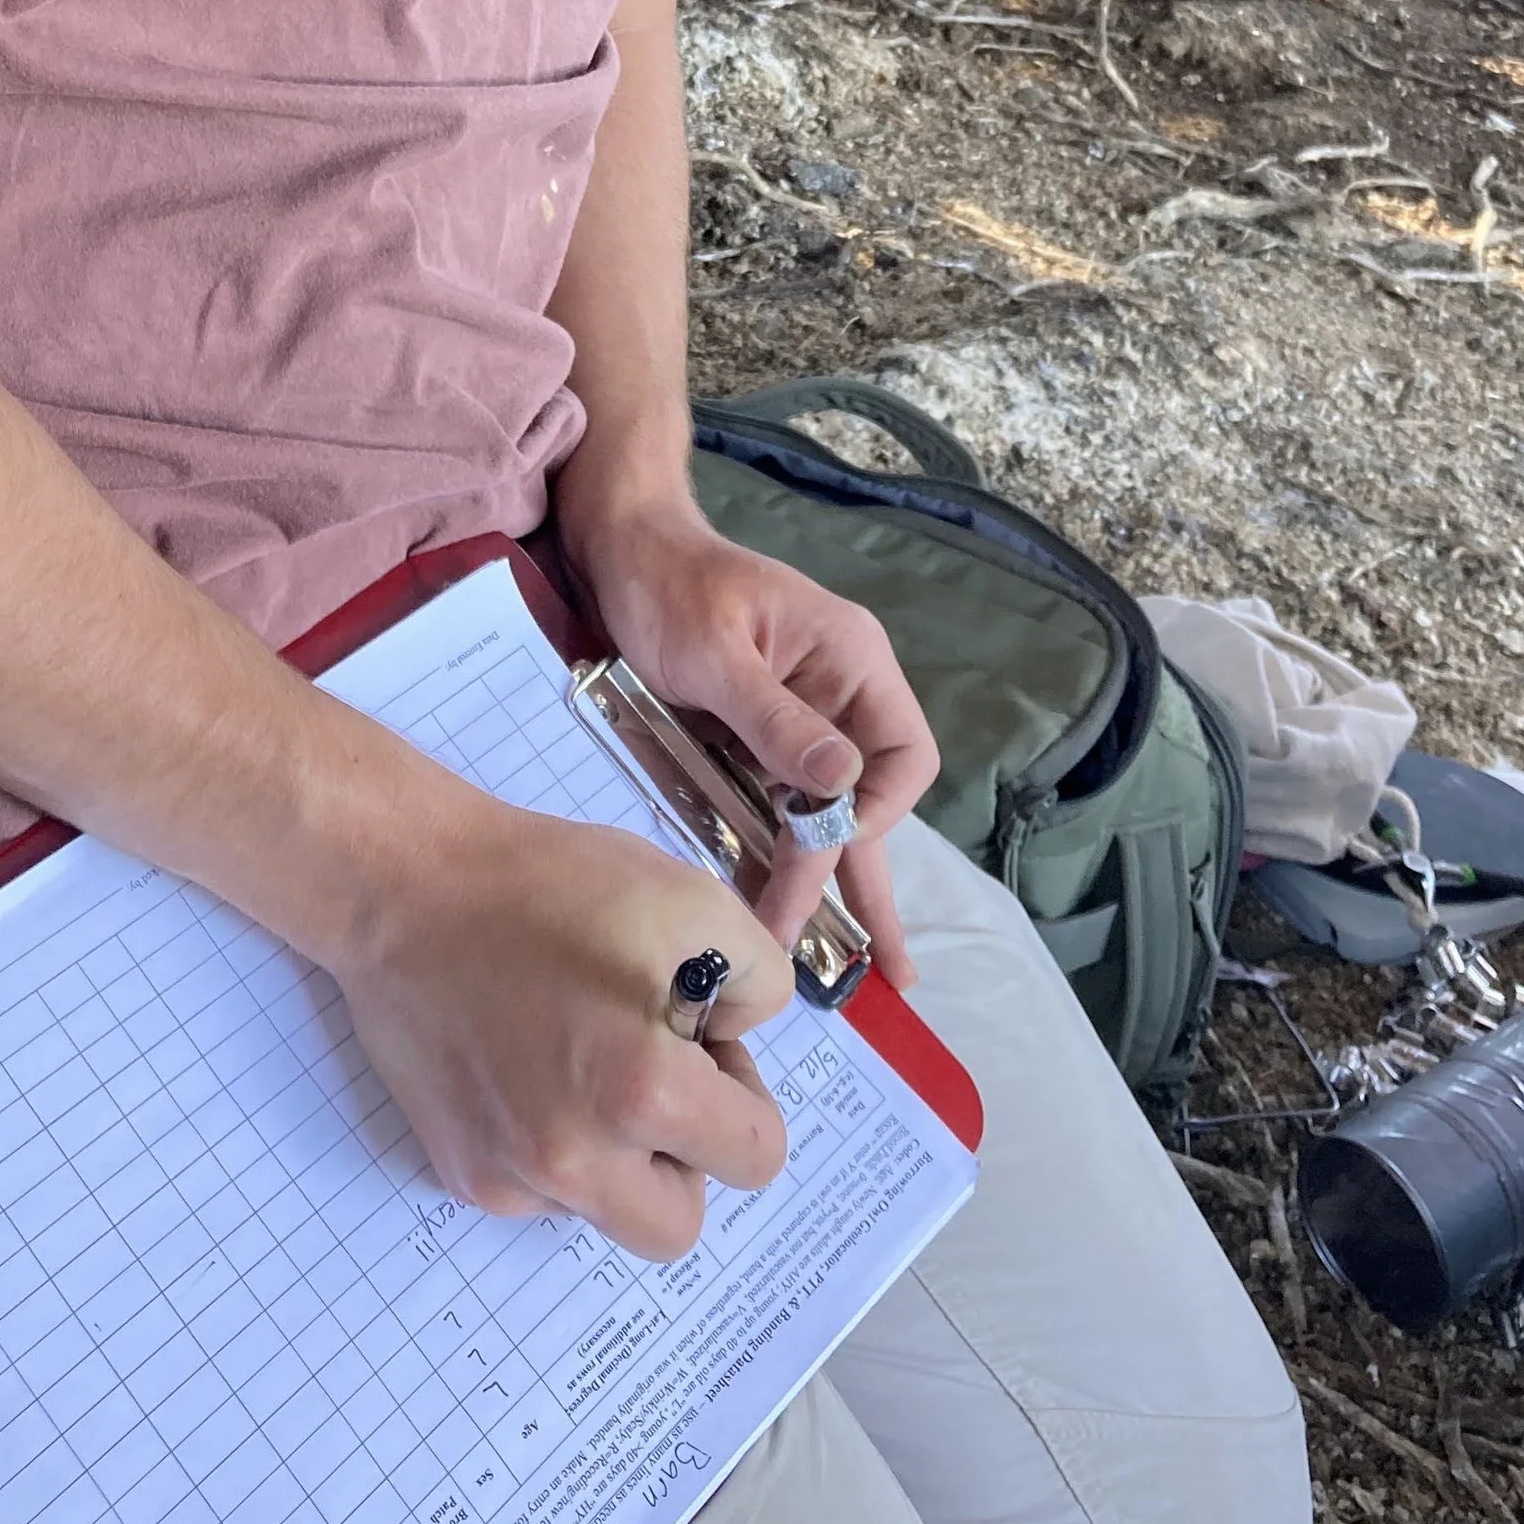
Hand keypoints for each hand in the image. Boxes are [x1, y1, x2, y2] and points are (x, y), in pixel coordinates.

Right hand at [328, 772, 789, 1262]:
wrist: (408, 888)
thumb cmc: (551, 884)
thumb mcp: (692, 902)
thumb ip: (758, 984)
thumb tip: (736, 1041)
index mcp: (642, 1095)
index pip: (756, 1157)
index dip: (743, 1093)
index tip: (701, 1041)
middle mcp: (575, 1163)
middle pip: (678, 1225)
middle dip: (686, 1157)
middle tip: (655, 1073)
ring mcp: (511, 1179)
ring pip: (606, 1213)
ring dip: (618, 1158)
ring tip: (582, 1058)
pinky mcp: (463, 1174)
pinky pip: (542, 1194)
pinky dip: (555, 1147)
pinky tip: (527, 1065)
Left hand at [560, 493, 939, 988]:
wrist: (622, 550)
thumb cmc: (670, 586)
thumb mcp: (717, 653)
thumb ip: (777, 721)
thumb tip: (844, 788)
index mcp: (852, 661)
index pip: (901, 757)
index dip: (873, 813)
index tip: (820, 845)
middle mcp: (842, 695)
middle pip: (875, 800)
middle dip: (869, 883)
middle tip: (877, 974)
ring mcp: (804, 720)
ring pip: (833, 816)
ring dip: (836, 885)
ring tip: (864, 973)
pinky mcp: (761, 739)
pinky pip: (787, 807)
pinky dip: (788, 859)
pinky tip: (785, 910)